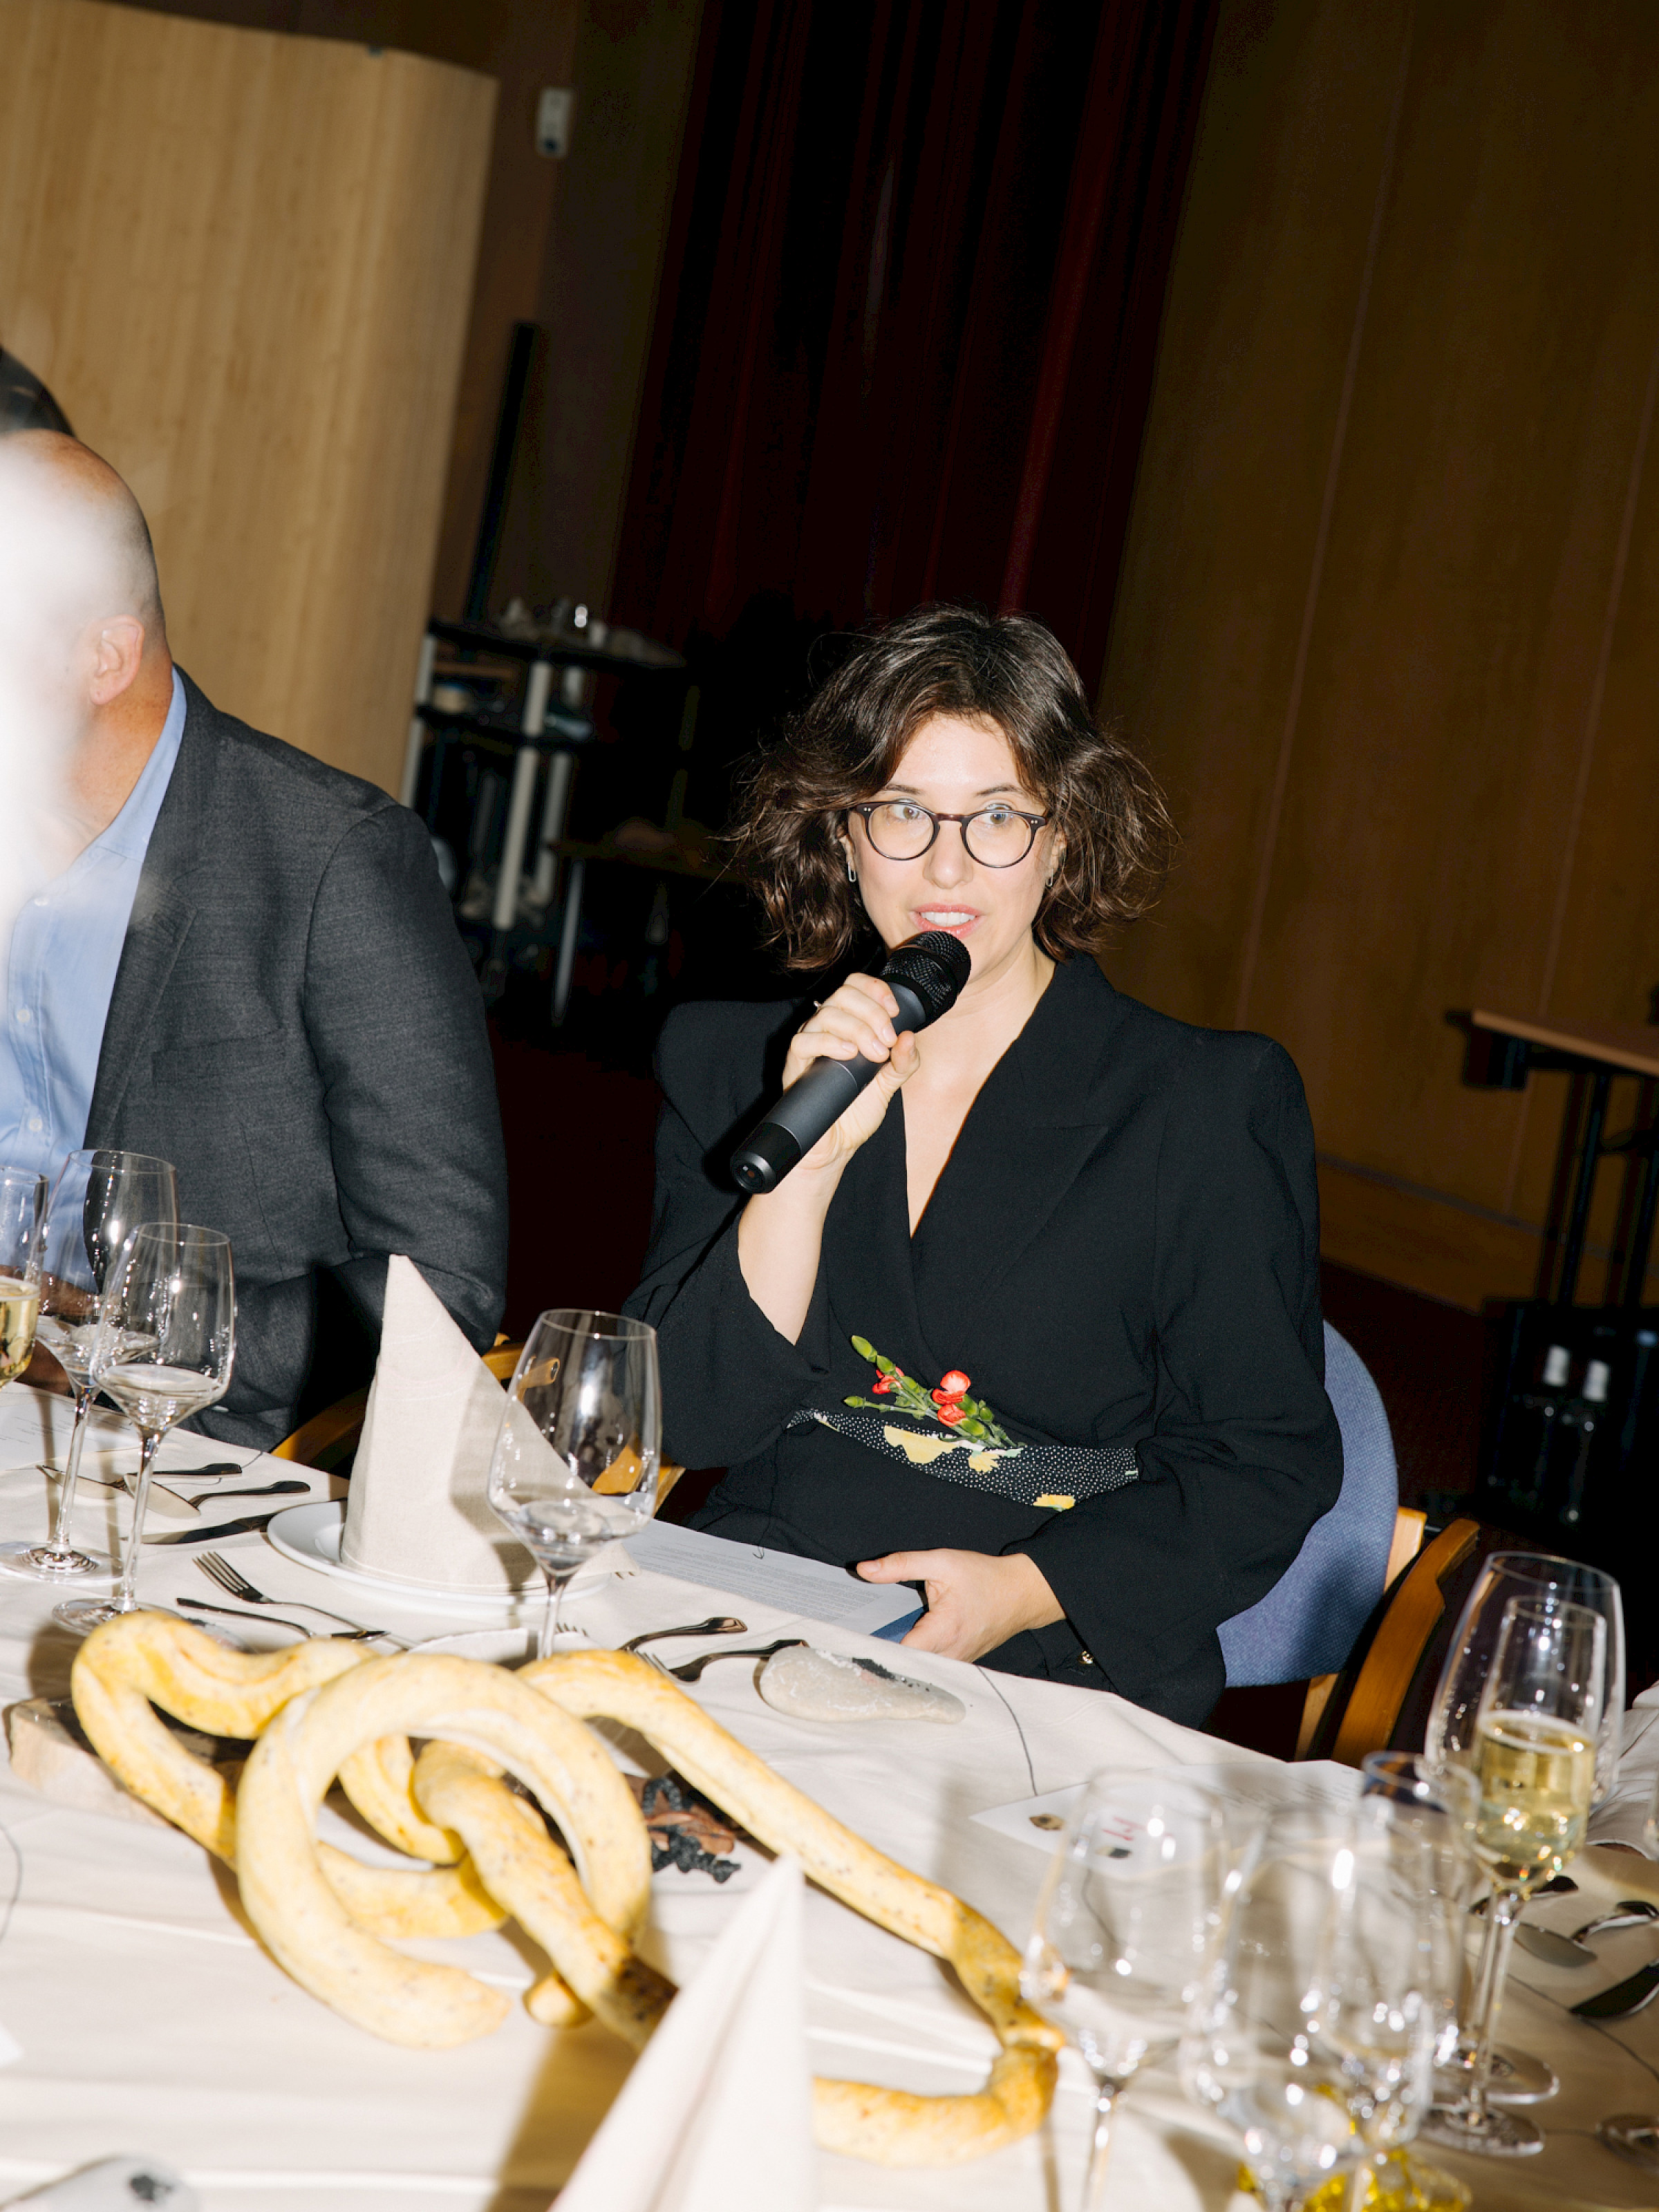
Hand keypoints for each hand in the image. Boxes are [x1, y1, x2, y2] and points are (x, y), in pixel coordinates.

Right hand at [777, 974, 920, 1179]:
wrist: (834, 1145)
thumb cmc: (856, 1112)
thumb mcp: (889, 1085)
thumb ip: (904, 1062)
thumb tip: (910, 1036)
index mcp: (849, 1024)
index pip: (855, 985)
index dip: (875, 989)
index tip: (894, 1011)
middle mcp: (827, 1027)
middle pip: (843, 995)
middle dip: (872, 1013)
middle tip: (887, 1042)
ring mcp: (810, 1042)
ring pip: (827, 1014)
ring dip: (858, 1030)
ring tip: (874, 1055)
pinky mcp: (795, 1061)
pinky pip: (805, 1039)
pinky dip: (829, 1042)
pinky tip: (848, 1054)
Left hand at [856, 1548, 1064, 1663]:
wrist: (1022, 1592)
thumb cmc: (984, 1577)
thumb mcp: (941, 1562)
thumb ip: (901, 1565)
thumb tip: (864, 1570)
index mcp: (942, 1631)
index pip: (899, 1656)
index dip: (872, 1656)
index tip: (847, 1655)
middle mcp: (950, 1655)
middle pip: (906, 1669)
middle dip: (879, 1665)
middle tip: (848, 1662)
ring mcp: (956, 1664)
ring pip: (918, 1673)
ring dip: (896, 1668)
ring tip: (864, 1663)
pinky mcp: (959, 1663)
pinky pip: (931, 1670)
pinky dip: (913, 1666)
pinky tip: (894, 1659)